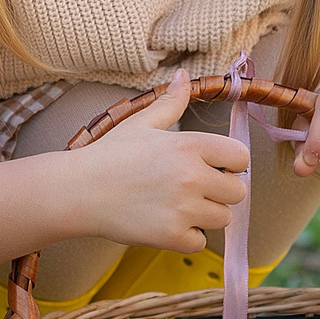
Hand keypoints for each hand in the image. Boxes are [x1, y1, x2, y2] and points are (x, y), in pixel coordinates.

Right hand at [64, 70, 251, 252]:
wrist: (79, 191)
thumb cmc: (109, 155)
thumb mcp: (140, 123)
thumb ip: (171, 102)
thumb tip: (183, 77)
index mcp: (189, 145)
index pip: (241, 157)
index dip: (230, 163)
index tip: (214, 167)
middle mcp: (191, 176)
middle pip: (238, 192)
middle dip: (221, 191)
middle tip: (195, 188)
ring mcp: (183, 209)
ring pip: (223, 218)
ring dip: (205, 215)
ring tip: (178, 205)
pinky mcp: (171, 236)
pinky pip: (200, 241)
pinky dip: (187, 236)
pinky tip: (167, 222)